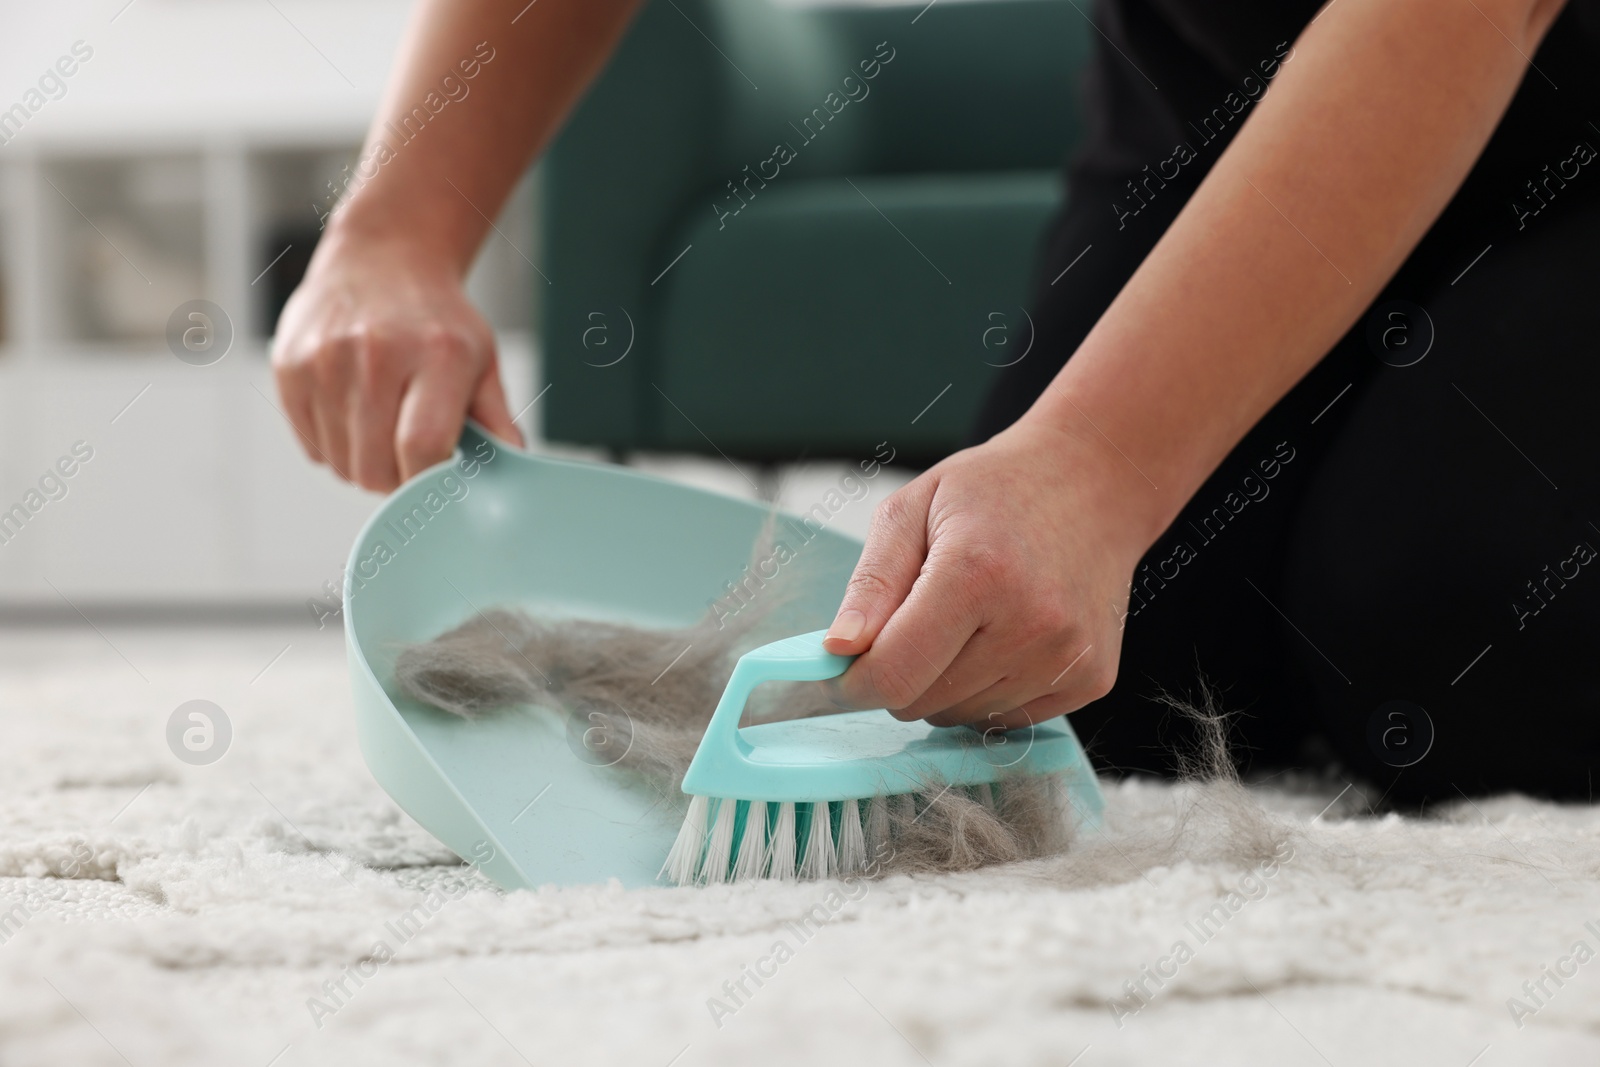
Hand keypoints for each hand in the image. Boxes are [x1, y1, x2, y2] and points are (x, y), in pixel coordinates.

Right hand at [270, 228, 522, 491]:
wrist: (382, 260)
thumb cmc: (437, 321)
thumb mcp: (482, 360)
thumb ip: (497, 419)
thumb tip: (514, 466)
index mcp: (436, 354)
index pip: (422, 446)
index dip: (428, 480)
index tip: (437, 480)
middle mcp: (376, 353)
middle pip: (375, 467)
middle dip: (397, 479)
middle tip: (411, 457)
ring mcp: (326, 359)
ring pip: (341, 463)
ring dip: (364, 465)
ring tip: (383, 430)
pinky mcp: (290, 366)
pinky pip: (311, 446)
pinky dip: (334, 447)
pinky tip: (353, 416)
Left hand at [819, 418, 1157, 729]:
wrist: (1094, 482)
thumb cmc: (995, 490)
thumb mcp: (912, 509)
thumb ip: (871, 584)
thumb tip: (837, 650)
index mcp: (978, 572)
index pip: (894, 673)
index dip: (850, 686)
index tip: (836, 676)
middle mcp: (1031, 622)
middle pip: (921, 703)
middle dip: (898, 674)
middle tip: (915, 621)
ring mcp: (1068, 656)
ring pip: (960, 716)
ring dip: (944, 684)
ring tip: (969, 620)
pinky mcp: (1091, 678)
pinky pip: (1006, 718)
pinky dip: (988, 690)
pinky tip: (1004, 636)